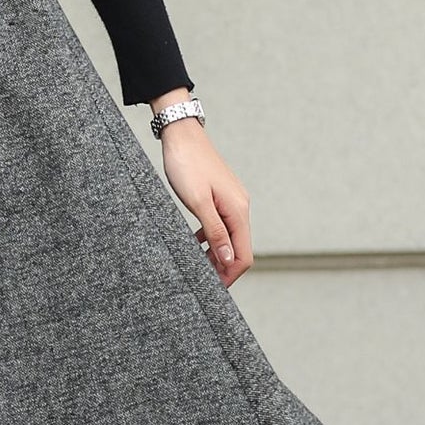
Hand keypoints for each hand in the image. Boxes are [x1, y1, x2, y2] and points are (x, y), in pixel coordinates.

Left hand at [159, 123, 252, 285]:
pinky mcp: (220, 197)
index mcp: (237, 210)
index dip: (230, 275)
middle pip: (238, 248)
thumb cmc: (186, 164)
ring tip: (197, 265)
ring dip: (215, 255)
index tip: (214, 289)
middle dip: (223, 268)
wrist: (181, 135)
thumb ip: (214, 231)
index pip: (243, 254)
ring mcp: (231, 202)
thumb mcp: (197, 202)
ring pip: (228, 237)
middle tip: (203, 281)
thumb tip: (227, 259)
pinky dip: (210, 238)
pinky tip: (194, 243)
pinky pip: (220, 225)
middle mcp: (239, 207)